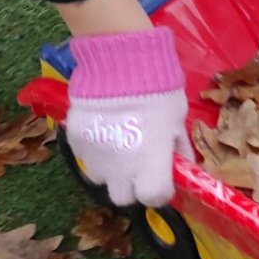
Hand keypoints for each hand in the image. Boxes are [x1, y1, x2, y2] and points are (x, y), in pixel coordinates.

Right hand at [64, 27, 191, 207]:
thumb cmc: (158, 88)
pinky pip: (85, 156)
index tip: (161, 176)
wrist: (120, 60)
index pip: (154, 198)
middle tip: (137, 162)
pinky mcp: (75, 142)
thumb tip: (184, 165)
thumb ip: (178, 147)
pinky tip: (103, 127)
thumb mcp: (177, 118)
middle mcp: (120, 170)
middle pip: (123, 197)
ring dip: (111, 169)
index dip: (160, 189)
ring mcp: (94, 158)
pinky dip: (94, 150)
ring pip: (100, 179)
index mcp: (151, 165)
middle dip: (131, 185)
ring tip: (118, 142)